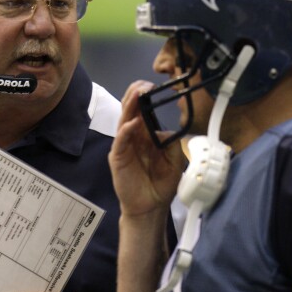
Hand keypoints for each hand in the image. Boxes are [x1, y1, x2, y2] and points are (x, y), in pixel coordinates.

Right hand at [108, 80, 184, 216]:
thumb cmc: (160, 183)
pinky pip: (120, 142)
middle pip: (130, 111)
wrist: (150, 206)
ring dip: (130, 107)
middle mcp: (132, 137)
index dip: (144, 96)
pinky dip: (125, 132)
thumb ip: (170, 142)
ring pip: (123, 121)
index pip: (140, 110)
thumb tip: (164, 129)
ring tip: (137, 94)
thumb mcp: (174, 160)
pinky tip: (132, 124)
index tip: (153, 85)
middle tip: (144, 84)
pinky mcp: (118, 159)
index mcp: (144, 134)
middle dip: (136, 95)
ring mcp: (123, 147)